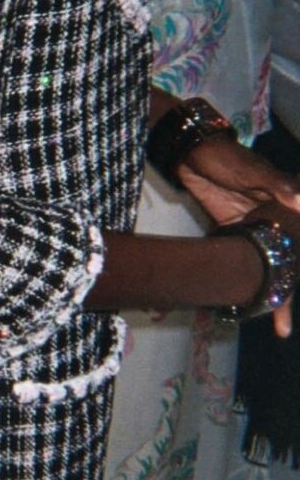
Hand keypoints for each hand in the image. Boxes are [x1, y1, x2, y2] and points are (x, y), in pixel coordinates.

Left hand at [175, 143, 299, 336]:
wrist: (191, 152)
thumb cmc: (227, 157)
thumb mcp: (252, 169)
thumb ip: (276, 184)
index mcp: (285, 205)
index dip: (299, 269)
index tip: (299, 295)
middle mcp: (273, 219)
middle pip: (285, 260)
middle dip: (285, 293)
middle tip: (283, 327)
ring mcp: (251, 226)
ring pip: (263, 264)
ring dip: (264, 291)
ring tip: (272, 325)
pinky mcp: (228, 228)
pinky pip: (238, 257)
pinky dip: (238, 277)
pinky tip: (237, 298)